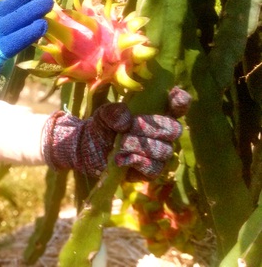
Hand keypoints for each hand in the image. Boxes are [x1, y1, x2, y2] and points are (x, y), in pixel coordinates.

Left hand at [42, 88, 188, 179]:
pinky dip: (137, 162)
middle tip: (130, 129)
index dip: (180, 100)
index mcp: (155, 115)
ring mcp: (157, 154)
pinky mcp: (148, 172)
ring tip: (120, 145)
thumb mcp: (103, 114)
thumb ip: (113, 112)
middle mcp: (161, 134)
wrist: (87, 148)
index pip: (177, 106)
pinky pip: (154, 168)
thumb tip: (127, 120)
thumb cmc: (101, 126)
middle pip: (174, 130)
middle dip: (152, 128)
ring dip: (139, 146)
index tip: (174, 96)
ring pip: (163, 150)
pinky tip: (121, 159)